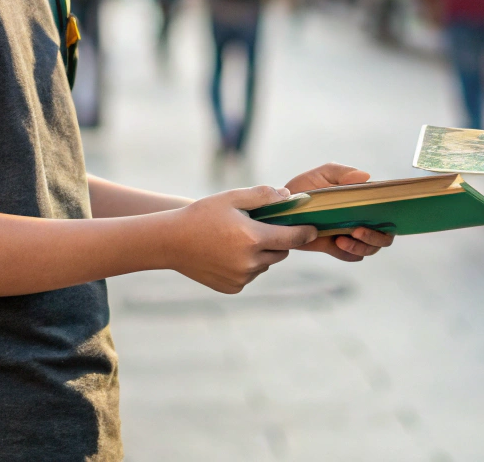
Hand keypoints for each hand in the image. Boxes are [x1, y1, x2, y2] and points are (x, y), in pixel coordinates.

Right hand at [164, 185, 316, 293]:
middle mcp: (250, 262)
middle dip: (277, 240)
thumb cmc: (202, 215)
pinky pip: (250, 275)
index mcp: (253, 238)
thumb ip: (263, 195)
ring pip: (265, 265)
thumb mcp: (232, 198)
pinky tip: (227, 254)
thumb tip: (289, 196)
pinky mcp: (232, 287)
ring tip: (237, 240)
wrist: (171, 242)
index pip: (292, 238)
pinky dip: (246, 266)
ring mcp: (241, 278)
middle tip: (260, 228)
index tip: (313, 229)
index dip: (304, 232)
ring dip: (261, 254)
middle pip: (280, 252)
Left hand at [284, 163, 394, 261]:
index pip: (387, 209)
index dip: (391, 213)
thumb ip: (341, 173)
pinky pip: (353, 257)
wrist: (280, 209)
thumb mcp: (322, 175)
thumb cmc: (303, 188)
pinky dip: (350, 254)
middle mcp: (361, 219)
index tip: (381, 213)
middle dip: (376, 236)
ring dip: (363, 246)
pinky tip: (338, 244)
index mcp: (362, 201)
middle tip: (358, 230)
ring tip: (344, 239)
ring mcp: (351, 235)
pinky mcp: (337, 248)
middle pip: (385, 235)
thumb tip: (366, 176)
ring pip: (371, 248)